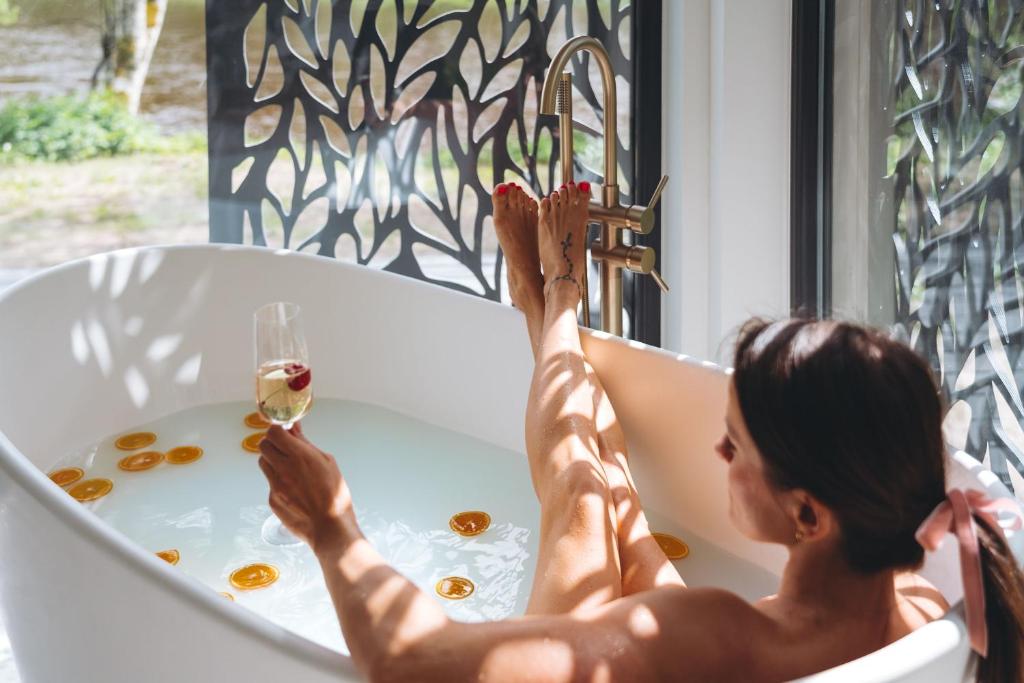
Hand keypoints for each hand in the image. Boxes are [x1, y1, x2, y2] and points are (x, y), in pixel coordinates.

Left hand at [258, 422, 354, 554]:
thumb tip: (294, 430)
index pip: (274, 432)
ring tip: (289, 468)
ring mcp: (275, 485)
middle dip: (274, 443)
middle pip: (263, 445)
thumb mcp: (327, 462)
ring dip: (273, 460)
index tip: (286, 432)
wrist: (329, 527)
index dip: (279, 430)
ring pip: (264, 463)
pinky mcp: (272, 499)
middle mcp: (283, 468)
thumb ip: (306, 445)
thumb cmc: (334, 495)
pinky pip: (269, 482)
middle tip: (286, 448)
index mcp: (299, 456)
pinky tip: (294, 488)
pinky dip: (278, 480)